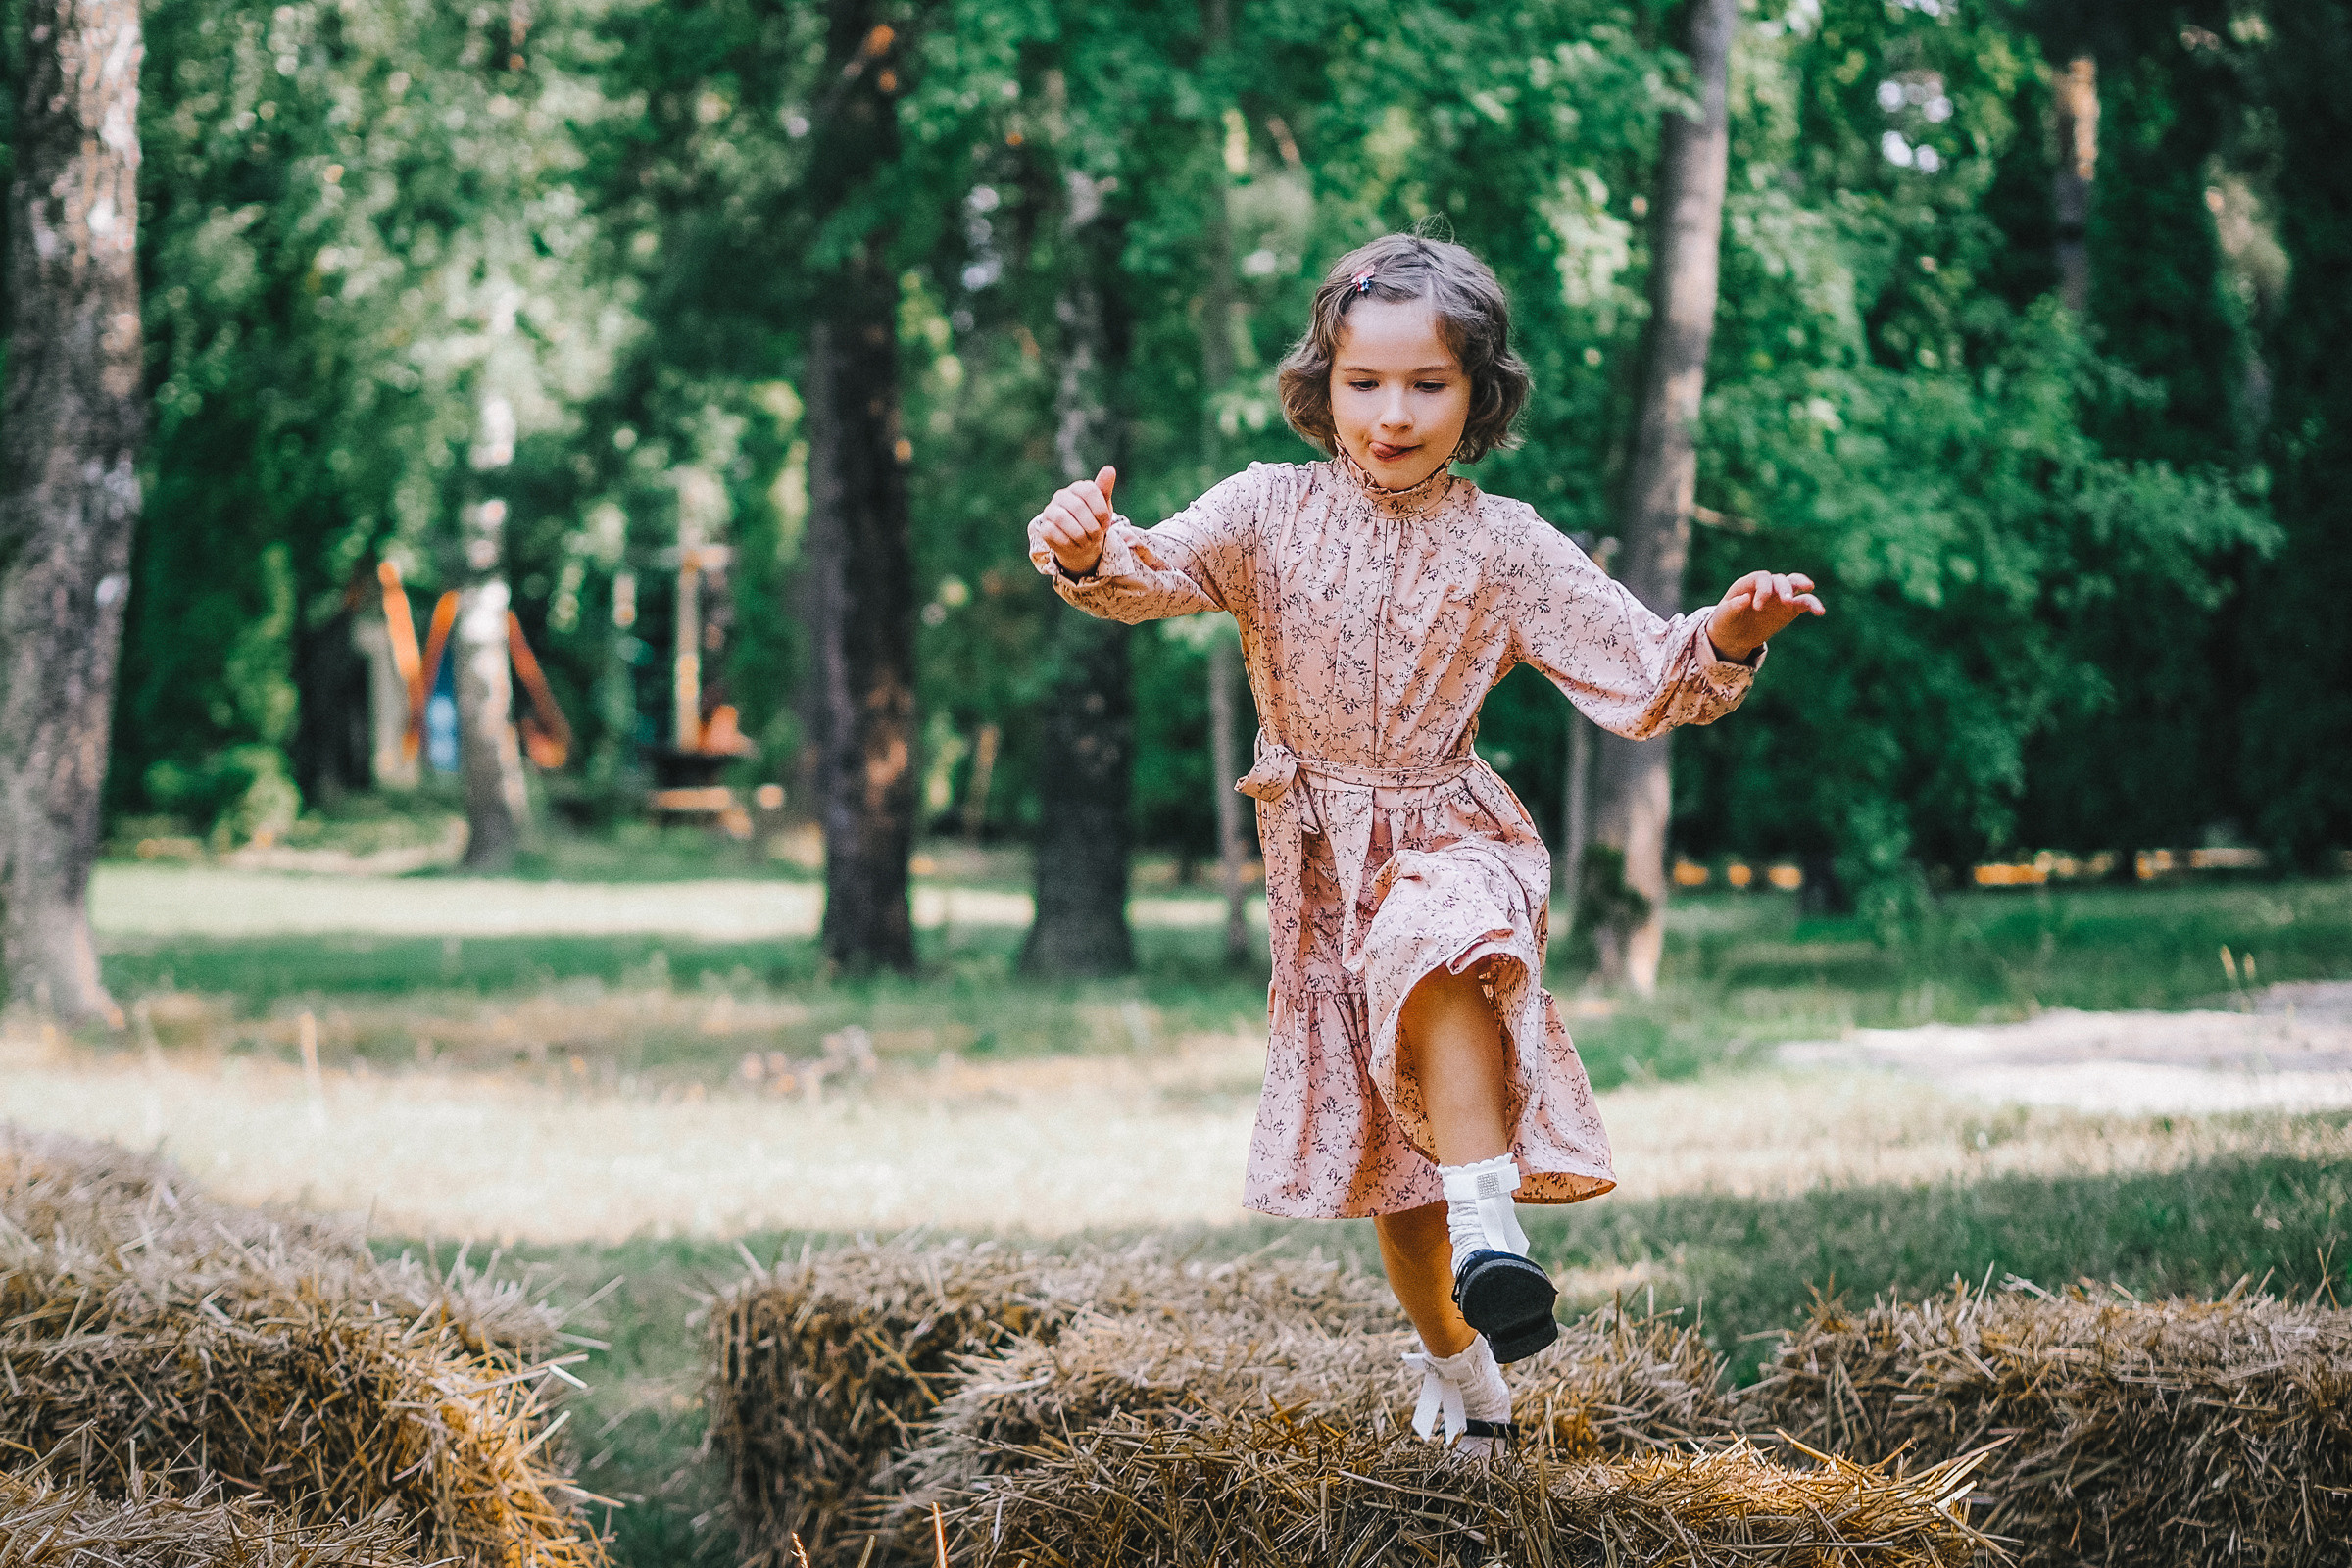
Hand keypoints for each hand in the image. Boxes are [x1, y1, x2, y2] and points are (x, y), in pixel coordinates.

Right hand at [1033, 465, 1117, 576]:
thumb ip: (1105, 489)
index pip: (1089, 491)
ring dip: (1080, 534)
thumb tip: (1110, 469)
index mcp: (1078, 488)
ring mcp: (1050, 511)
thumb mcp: (1103, 507)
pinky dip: (1069, 542)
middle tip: (1097, 536)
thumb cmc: (1094, 521)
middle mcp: (1061, 496)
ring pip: (1063, 519)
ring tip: (1087, 542)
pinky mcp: (1044, 528)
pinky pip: (1054, 533)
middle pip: (1077, 507)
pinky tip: (1076, 545)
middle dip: (1091, 526)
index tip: (1106, 523)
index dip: (1100, 510)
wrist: (1083, 543)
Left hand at [1707, 570, 1824, 660]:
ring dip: (1802, 586)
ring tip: (1809, 590)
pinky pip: (1804, 602)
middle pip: (1779, 579)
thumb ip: (1732, 607)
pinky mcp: (1790, 608)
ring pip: (1795, 584)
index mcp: (1748, 584)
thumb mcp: (1723, 617)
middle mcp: (1767, 586)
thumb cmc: (1725, 622)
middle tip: (1785, 601)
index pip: (1761, 578)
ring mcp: (1779, 596)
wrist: (1733, 636)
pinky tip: (1820, 611)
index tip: (1758, 607)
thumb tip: (1746, 599)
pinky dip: (1813, 604)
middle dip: (1783, 588)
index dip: (1763, 589)